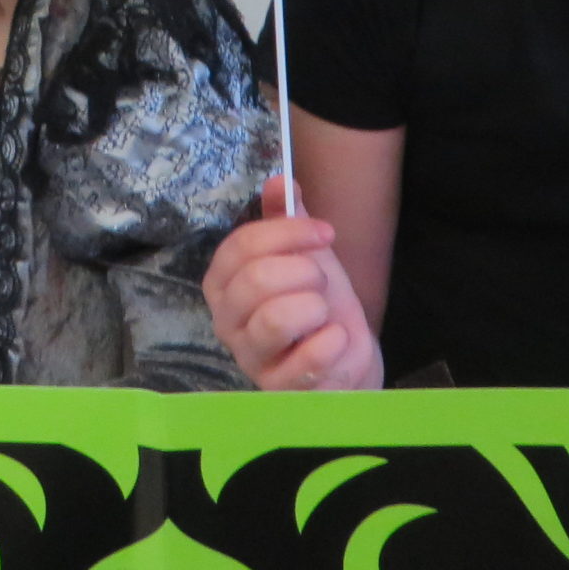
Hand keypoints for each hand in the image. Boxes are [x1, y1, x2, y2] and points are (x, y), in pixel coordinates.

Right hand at [203, 177, 382, 390]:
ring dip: (315, 306)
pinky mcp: (279, 390)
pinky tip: (336, 340)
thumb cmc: (315, 301)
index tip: (324, 233)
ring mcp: (250, 359)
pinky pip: (307, 358)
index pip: (240, 246)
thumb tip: (280, 179)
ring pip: (274, 319)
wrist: (345, 356)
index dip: (287, 232)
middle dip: (304, 271)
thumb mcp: (304, 253)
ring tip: (324, 312)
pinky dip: (332, 341)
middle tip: (321, 279)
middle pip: (256, 280)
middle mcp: (227, 322)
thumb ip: (287, 217)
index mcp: (223, 284)